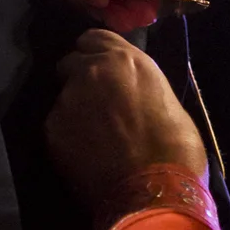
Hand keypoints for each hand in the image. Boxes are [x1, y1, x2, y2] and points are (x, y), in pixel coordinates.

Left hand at [46, 29, 208, 212]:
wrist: (154, 191)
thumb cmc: (177, 150)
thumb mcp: (167, 102)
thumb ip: (140, 88)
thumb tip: (132, 94)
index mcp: (126, 60)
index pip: (93, 38)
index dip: (95, 55)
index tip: (100, 70)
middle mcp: (90, 71)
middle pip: (70, 64)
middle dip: (79, 80)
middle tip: (94, 106)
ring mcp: (67, 99)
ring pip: (62, 99)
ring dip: (74, 112)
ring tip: (92, 138)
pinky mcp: (52, 129)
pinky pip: (56, 127)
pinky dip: (66, 138)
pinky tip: (84, 156)